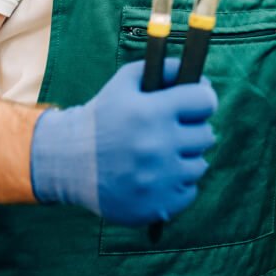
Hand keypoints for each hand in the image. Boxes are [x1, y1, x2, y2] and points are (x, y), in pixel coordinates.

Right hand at [30, 58, 216, 225]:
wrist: (68, 161)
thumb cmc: (102, 116)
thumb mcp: (125, 81)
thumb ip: (165, 69)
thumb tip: (204, 78)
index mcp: (151, 112)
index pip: (206, 102)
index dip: (202, 100)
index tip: (195, 104)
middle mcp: (157, 146)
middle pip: (207, 134)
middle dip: (193, 129)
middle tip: (175, 130)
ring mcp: (159, 179)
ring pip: (200, 164)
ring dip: (186, 158)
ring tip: (164, 154)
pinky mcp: (157, 206)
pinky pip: (190, 191)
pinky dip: (178, 184)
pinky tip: (159, 176)